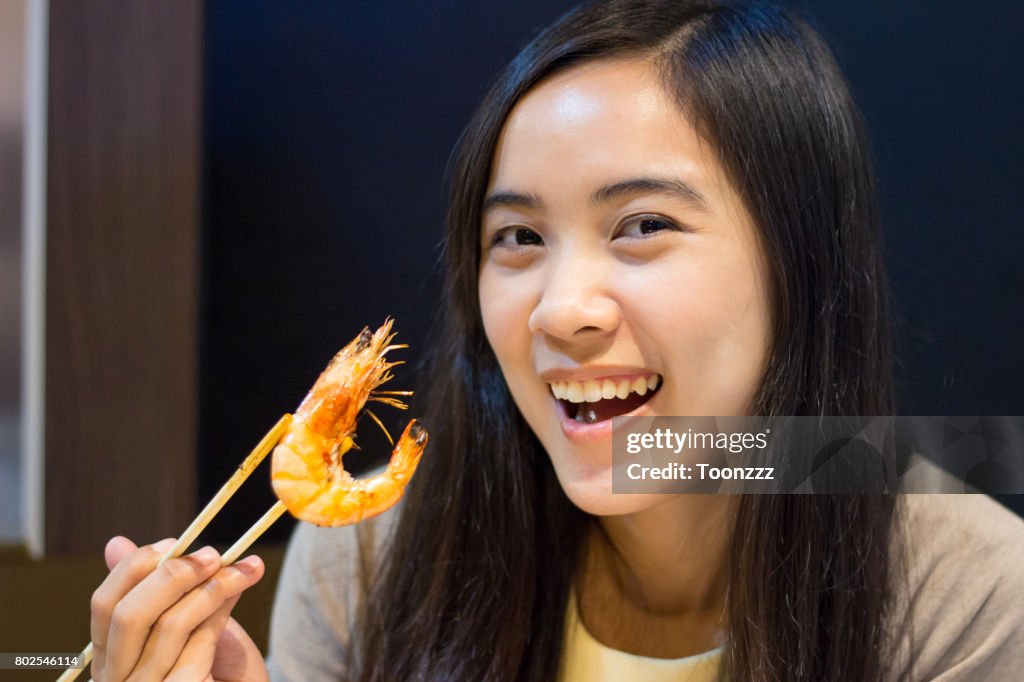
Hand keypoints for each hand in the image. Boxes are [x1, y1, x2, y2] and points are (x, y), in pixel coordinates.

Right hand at [89, 536, 268, 681]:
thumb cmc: (217, 669)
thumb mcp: (188, 624)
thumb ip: (162, 592)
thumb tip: (116, 543)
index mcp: (111, 660)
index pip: (104, 605)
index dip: (135, 566)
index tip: (174, 542)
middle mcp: (117, 680)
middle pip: (129, 615)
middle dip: (173, 575)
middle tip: (212, 554)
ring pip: (170, 625)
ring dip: (212, 587)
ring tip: (244, 570)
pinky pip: (199, 644)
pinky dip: (222, 612)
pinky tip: (239, 594)